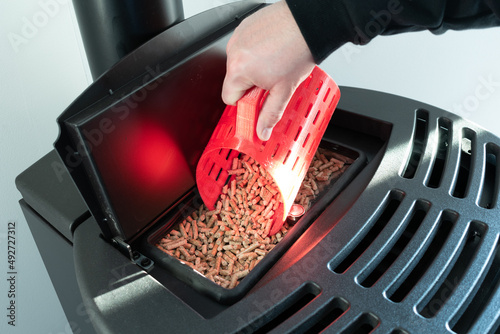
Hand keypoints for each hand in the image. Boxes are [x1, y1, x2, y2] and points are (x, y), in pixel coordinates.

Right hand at [222, 1, 314, 140]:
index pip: (229, 98)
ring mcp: (239, 36)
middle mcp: (234, 51)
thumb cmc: (299, 51)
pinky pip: (245, 45)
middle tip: (271, 81)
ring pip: (240, 62)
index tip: (257, 102)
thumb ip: (270, 114)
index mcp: (238, 70)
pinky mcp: (246, 25)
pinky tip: (273, 49)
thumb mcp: (284, 90)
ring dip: (254, 66)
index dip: (245, 103)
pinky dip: (256, 49)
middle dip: (251, 84)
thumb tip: (262, 131)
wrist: (309, 23)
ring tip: (275, 62)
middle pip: (235, 80)